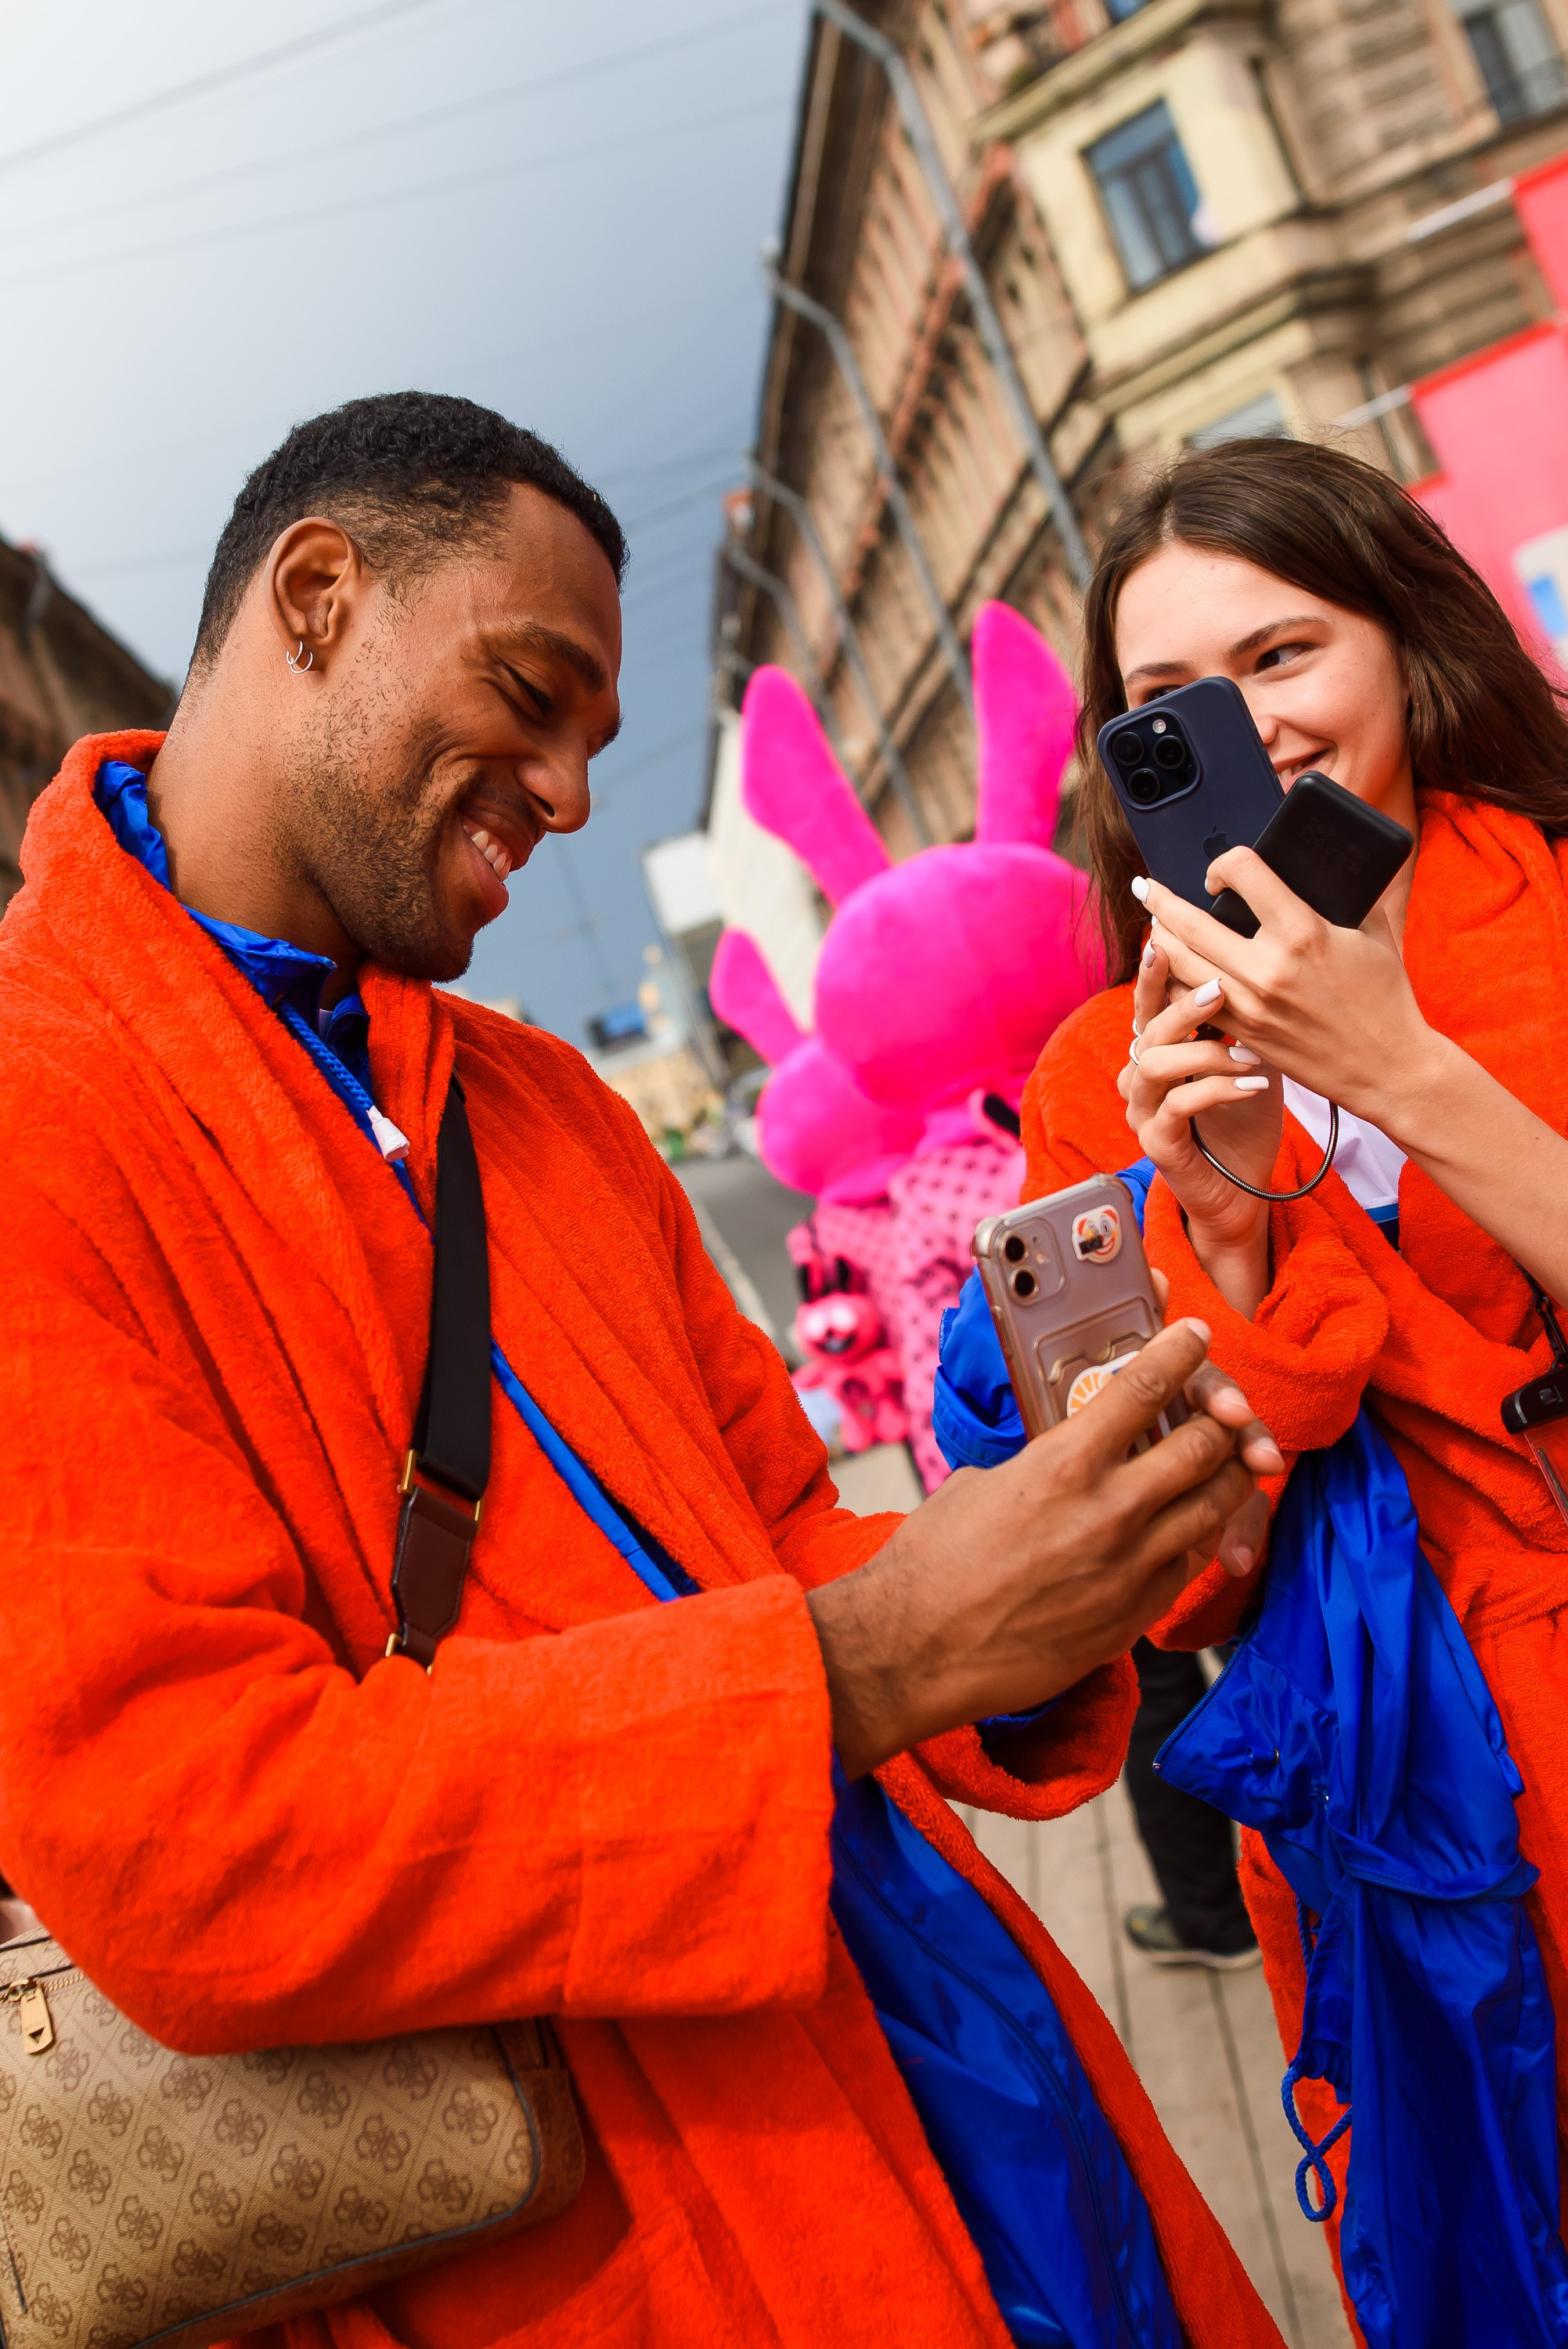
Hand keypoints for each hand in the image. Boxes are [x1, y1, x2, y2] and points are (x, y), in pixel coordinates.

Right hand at [808, 1320, 1281, 1776]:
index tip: (1197, 1336)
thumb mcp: (983, 1484)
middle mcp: (1109, 1511)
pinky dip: (1204, 1535)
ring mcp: (1130, 1567)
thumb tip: (1064, 1460)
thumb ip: (1040, 1465)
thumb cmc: (934, 1562)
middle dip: (1223, 1418)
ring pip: (1214, 1505)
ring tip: (1234, 1460)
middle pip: (1202, 1445)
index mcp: (1064, 1464)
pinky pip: (1193, 1563)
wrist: (920, 1650)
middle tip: (1227, 1407)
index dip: (1180, 1354)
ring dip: (1229, 1475)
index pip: (1144, 1389)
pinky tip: (1199, 1524)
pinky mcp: (1134, 1616)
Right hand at [1120, 940, 1280, 1281]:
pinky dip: (1215, 1091)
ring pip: (1154, 1063)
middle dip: (1178, 1001)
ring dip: (1203, 1051)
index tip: (1176, 933)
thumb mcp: (1252, 1054)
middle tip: (1218, 986)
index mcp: (1162, 1045)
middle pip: (1144, 1024)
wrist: (1243, 1190)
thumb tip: (1268, 956)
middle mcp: (1143, 1072)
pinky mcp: (1157, 1143)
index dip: (1157, 966)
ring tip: (1248, 1049)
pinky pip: (1175, 1108)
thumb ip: (1246, 1013)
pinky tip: (1253, 1086)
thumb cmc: (1248, 1118)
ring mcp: (1144, 1109)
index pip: (1151, 996)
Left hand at [1135, 852, 1434, 1131]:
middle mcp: (1268, 968)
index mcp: (1303, 932)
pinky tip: (1169, 969)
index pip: (1243, 872)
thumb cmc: (1385, 995)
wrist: (1387, 1066)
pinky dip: (1174, 982)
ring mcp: (1251, 1005)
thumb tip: (1313, 865)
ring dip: (1159, 940)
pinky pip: (1191, 1003)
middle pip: (1190, 923)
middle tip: (1145, 887)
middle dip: (1160, 900)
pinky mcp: (1244, 1033)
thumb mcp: (1373, 931)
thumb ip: (1339, 895)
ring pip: (1180, 964)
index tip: (1220, 873)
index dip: (1224, 862)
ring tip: (1152, 924)